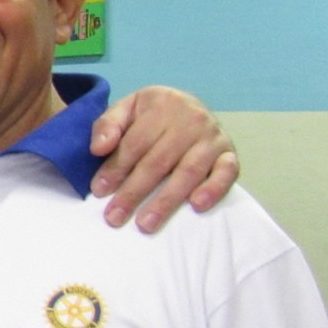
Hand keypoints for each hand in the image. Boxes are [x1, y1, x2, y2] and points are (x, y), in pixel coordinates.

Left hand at [89, 86, 238, 232]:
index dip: (115, 168)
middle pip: (158, 161)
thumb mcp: (126, 108)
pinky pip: (227, 172)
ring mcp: (213, 137)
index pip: (135, 143)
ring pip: (188, 172)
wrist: (188, 105)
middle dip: (133, 192)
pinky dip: (213, 189)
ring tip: (146, 223)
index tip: (99, 191)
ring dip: (166, 201)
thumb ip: (108, 125)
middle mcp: (191, 119)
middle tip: (115, 216)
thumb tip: (98, 149)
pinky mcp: (230, 153)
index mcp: (161, 104)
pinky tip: (196, 206)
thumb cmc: (151, 113)